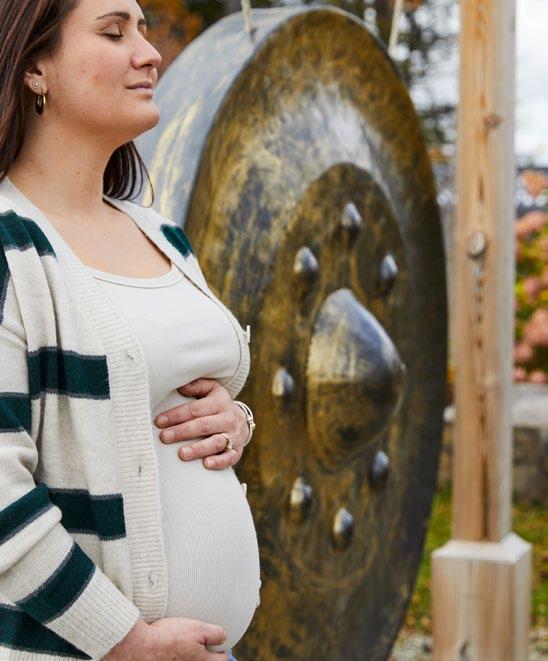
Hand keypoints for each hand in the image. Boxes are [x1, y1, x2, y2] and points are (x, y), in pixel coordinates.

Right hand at [104, 617, 228, 660]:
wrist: (142, 646)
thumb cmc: (170, 637)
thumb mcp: (198, 629)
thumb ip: (215, 633)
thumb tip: (224, 636)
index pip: (221, 659)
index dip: (221, 648)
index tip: (216, 640)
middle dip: (205, 652)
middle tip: (200, 639)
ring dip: (190, 653)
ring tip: (184, 642)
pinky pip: (177, 659)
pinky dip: (178, 654)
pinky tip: (172, 646)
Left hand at [154, 378, 248, 469]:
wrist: (242, 421)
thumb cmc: (217, 405)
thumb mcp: (212, 390)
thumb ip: (197, 386)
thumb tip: (181, 386)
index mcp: (220, 402)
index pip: (195, 409)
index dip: (176, 415)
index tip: (159, 421)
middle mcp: (228, 418)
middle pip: (204, 425)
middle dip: (182, 432)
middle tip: (164, 437)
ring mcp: (234, 436)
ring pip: (216, 442)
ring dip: (198, 449)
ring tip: (182, 454)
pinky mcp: (237, 451)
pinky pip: (229, 458)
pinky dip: (219, 462)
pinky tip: (206, 464)